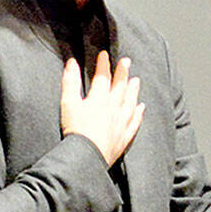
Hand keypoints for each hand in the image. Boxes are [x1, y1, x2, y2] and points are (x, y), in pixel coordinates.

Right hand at [60, 51, 144, 166]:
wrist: (87, 156)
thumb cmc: (76, 131)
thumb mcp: (68, 103)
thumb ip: (70, 82)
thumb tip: (71, 63)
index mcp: (99, 99)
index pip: (103, 77)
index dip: (103, 64)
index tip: (105, 55)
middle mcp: (114, 108)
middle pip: (120, 87)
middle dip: (123, 73)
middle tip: (127, 62)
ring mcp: (121, 123)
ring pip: (130, 102)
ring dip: (133, 90)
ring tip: (136, 80)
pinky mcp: (124, 137)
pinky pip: (134, 122)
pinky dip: (139, 113)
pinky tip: (141, 108)